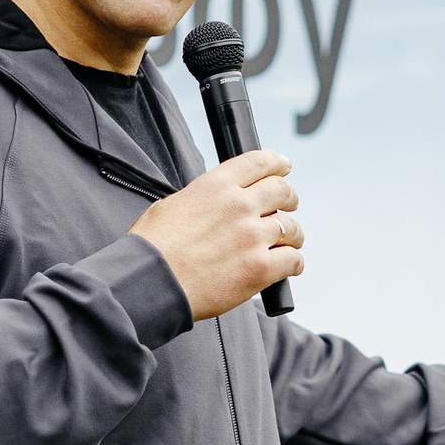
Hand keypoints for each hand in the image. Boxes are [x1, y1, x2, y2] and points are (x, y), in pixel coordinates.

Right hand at [127, 149, 303, 320]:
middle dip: (289, 197)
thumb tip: (209, 205)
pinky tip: (289, 266)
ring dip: (294, 234)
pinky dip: (294, 262)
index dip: (277, 164)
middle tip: (289, 205)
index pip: (259, 162)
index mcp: (215, 186)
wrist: (150, 282)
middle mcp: (238, 206)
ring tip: (290, 241)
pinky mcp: (259, 268)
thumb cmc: (152, 249)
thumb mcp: (170, 205)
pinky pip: (293, 260)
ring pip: (292, 227)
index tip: (283, 167)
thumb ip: (199, 199)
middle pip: (282, 191)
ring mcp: (252, 236)